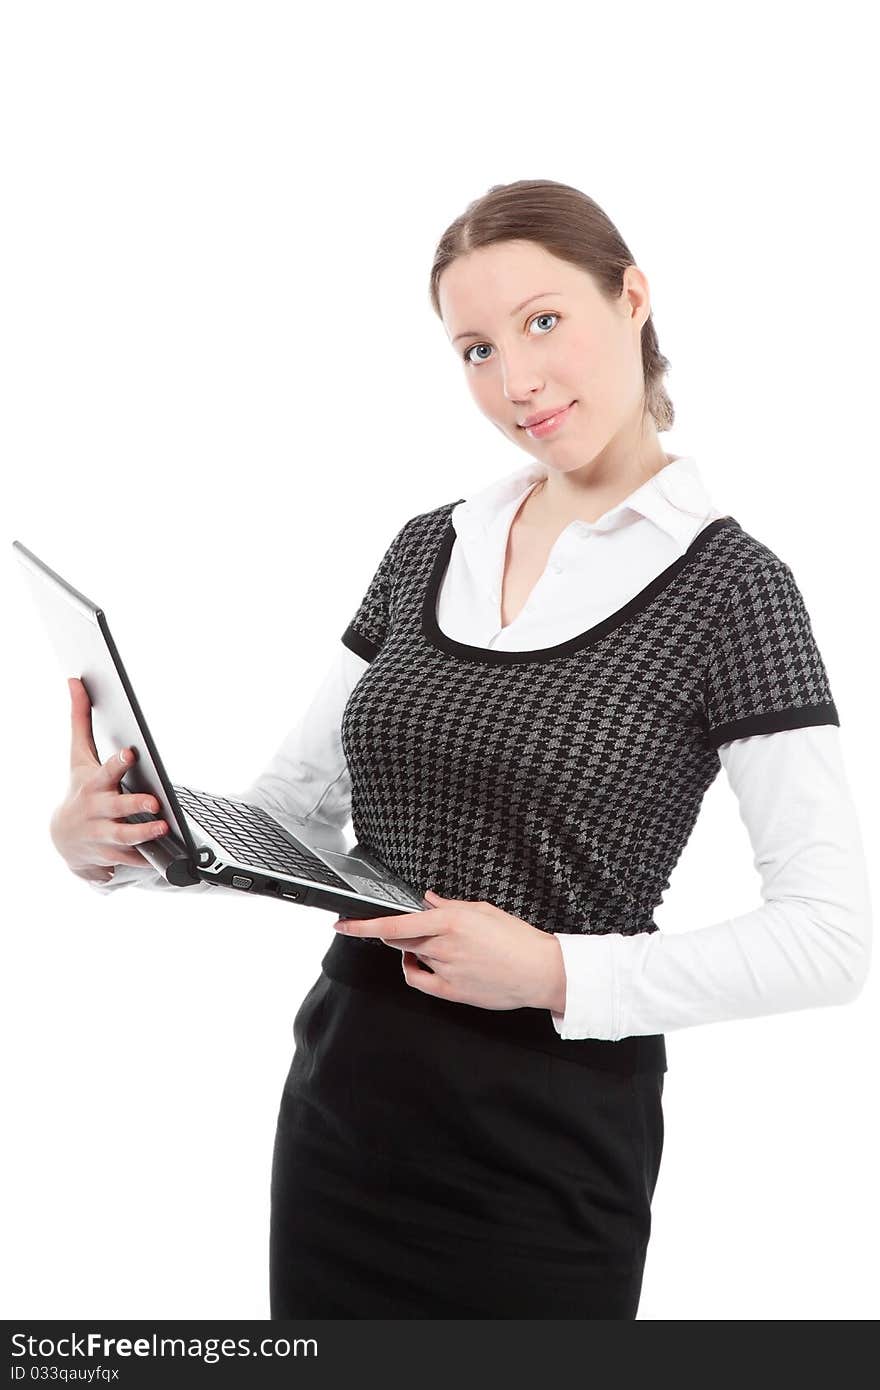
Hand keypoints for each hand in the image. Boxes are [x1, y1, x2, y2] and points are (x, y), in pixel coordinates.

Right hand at [49, 677, 168, 882]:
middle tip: (155, 801)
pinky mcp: (112, 854)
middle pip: (116, 807)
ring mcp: (103, 834)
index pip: (105, 771)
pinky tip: (163, 856)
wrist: (64, 837)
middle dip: (134, 804)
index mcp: (93, 784)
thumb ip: (80, 719)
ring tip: (163, 828)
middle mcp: (97, 810)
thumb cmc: (79, 788)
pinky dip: (145, 858)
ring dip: (144, 833)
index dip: (118, 763)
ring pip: (125, 836)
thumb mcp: (78, 756)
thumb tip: (75, 680)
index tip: (130, 753)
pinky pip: (131, 858)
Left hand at [333, 889, 564, 1011]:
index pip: (394, 924)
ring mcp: (445, 971)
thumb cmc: (518, 940)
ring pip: (411, 958)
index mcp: (450, 921)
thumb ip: (450, 905)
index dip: (363, 925)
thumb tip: (429, 899)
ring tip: (442, 945)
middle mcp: (443, 946)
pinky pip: (419, 981)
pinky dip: (414, 971)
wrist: (540, 971)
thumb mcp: (483, 911)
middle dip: (389, 934)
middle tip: (395, 928)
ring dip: (415, 949)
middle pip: (398, 940)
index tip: (344, 924)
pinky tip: (422, 964)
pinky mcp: (451, 992)